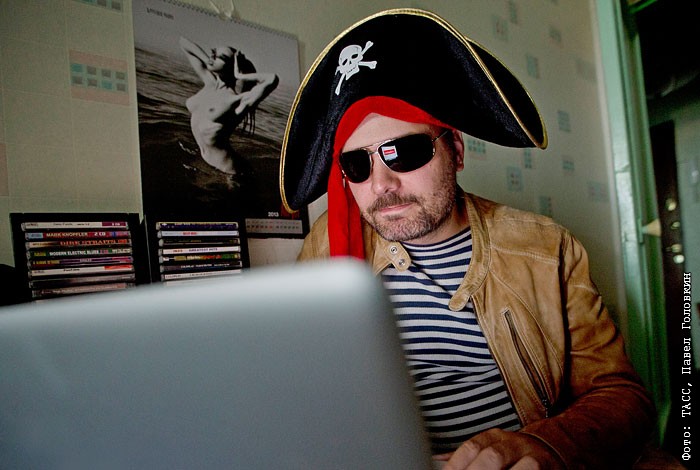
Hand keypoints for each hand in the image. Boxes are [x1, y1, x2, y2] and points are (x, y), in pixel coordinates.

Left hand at [433, 429, 563, 469]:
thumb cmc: (514, 452)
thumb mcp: (490, 446)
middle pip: (493, 457)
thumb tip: (437, 461)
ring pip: (523, 467)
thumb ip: (467, 456)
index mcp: (495, 437)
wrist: (557, 446)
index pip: (473, 447)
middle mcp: (515, 444)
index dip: (458, 463)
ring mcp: (534, 459)